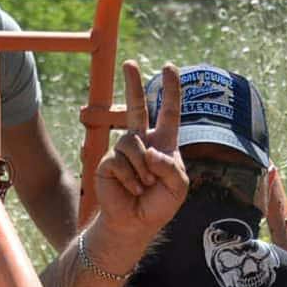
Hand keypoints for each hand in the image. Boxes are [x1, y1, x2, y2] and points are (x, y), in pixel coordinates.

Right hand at [91, 61, 188, 253]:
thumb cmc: (158, 205)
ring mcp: (122, 150)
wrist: (133, 224)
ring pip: (134, 144)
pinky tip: (130, 190)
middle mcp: (141, 142)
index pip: (168, 112)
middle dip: (133, 84)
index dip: (171, 90)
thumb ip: (171, 167)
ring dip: (143, 171)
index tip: (169, 67)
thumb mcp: (178, 187)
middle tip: (129, 63)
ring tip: (143, 187)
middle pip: (136, 107)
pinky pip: (121, 161)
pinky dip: (131, 179)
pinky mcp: (108, 161)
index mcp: (162, 143)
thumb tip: (150, 151)